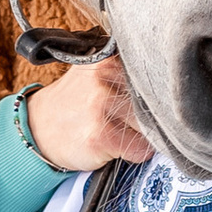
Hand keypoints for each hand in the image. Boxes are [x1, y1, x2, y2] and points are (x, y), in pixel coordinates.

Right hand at [22, 54, 150, 170]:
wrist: (39, 128)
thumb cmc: (76, 103)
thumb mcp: (98, 73)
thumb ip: (129, 72)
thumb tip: (173, 84)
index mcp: (109, 58)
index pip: (157, 76)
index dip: (162, 93)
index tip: (158, 102)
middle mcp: (106, 77)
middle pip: (159, 103)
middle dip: (154, 117)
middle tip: (133, 122)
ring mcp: (102, 106)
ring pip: (152, 127)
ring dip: (144, 136)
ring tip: (121, 132)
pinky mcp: (100, 136)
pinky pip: (141, 150)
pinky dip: (135, 154)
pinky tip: (115, 146)